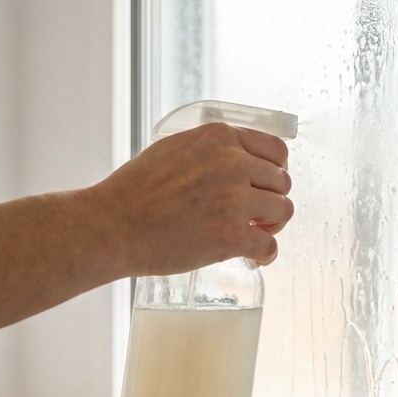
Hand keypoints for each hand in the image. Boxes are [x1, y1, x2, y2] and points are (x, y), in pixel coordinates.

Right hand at [89, 122, 292, 274]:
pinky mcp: (231, 236)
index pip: (275, 150)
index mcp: (219, 139)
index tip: (268, 184)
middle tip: (259, 215)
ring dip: (273, 225)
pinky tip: (256, 257)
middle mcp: (233, 164)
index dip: (276, 170)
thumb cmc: (135, 191)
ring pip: (283, 211)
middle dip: (272, 199)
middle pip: (282, 181)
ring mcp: (235, 200)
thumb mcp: (175, 149)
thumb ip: (210, 151)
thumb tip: (235, 160)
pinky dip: (266, 254)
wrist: (114, 225)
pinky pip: (269, 246)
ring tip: (256, 233)